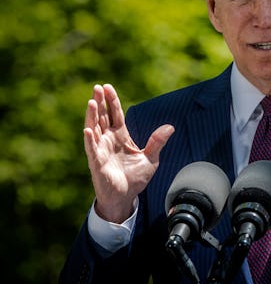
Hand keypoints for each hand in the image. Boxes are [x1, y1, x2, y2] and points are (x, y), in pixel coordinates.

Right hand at [83, 84, 174, 222]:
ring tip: (92, 102)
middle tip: (97, 87)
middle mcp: (108, 140)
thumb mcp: (151, 158)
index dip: (111, 101)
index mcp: (121, 136)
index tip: (107, 87)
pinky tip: (88, 130)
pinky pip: (92, 150)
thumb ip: (158, 142)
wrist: (126, 197)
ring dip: (92, 116)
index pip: (115, 114)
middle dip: (100, 102)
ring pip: (94, 129)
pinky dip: (90, 140)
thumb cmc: (135, 178)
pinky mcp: (97, 163)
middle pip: (102, 117)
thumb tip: (170, 127)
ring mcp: (101, 150)